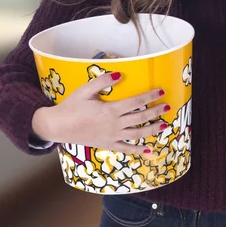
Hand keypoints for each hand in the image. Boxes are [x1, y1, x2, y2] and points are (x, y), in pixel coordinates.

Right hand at [31, 72, 169, 155]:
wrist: (58, 126)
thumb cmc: (71, 106)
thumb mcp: (85, 90)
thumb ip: (103, 81)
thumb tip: (119, 74)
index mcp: (110, 110)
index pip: (135, 101)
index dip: (149, 96)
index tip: (161, 92)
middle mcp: (114, 124)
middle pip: (140, 118)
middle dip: (155, 112)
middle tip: (168, 107)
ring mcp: (112, 136)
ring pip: (137, 134)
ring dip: (152, 130)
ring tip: (164, 125)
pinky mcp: (107, 144)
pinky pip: (126, 149)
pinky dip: (138, 151)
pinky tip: (149, 151)